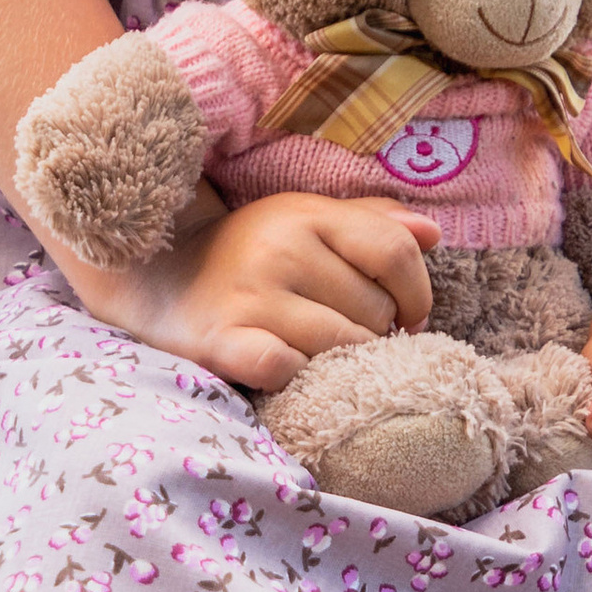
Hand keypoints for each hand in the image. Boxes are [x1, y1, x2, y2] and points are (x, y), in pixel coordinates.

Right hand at [70, 190, 439, 390]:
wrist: (158, 276)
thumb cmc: (249, 253)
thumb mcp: (305, 222)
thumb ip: (371, 224)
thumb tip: (433, 234)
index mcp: (307, 214)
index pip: (395, 253)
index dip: (417, 294)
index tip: (409, 317)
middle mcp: (280, 250)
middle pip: (375, 311)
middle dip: (374, 332)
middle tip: (347, 336)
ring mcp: (250, 296)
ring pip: (342, 347)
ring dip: (343, 362)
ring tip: (323, 356)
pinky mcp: (222, 340)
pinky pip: (286, 369)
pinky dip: (297, 376)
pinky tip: (290, 370)